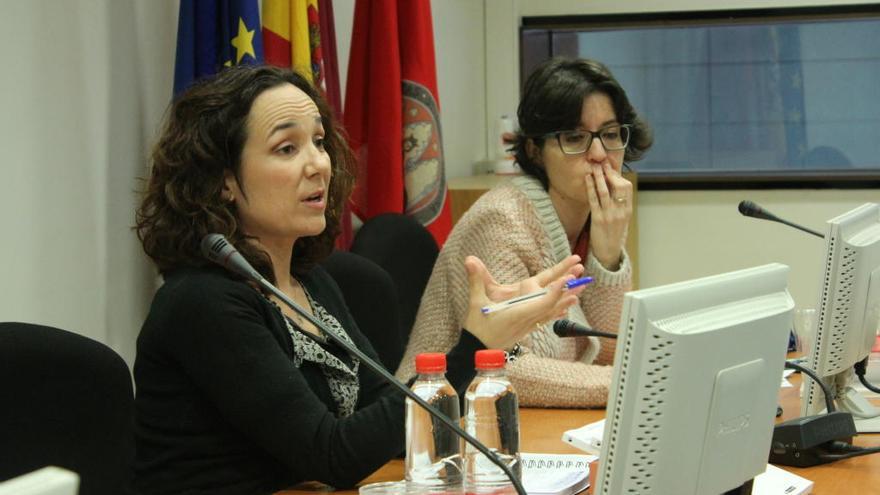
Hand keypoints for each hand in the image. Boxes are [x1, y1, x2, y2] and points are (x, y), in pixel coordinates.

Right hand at [462, 255, 585, 350]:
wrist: (479, 351)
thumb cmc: (477, 327)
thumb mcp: (475, 302)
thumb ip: (476, 280)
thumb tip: (469, 259)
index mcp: (516, 312)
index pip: (541, 301)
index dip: (556, 290)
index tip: (567, 278)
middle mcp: (527, 319)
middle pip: (552, 304)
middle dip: (568, 290)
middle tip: (583, 278)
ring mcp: (530, 325)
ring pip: (553, 311)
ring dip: (567, 299)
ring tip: (581, 288)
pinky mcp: (529, 328)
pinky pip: (548, 317)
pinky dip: (559, 309)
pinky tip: (567, 305)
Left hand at [585, 162, 631, 269]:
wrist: (608, 253)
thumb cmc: (614, 235)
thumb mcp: (622, 219)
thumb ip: (620, 204)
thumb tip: (615, 187)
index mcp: (628, 210)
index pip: (627, 188)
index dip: (618, 176)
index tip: (610, 168)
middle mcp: (620, 211)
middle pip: (619, 186)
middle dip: (610, 173)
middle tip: (602, 163)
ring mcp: (609, 215)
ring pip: (605, 191)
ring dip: (599, 177)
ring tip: (594, 166)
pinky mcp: (598, 219)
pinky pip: (594, 200)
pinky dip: (590, 187)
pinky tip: (587, 178)